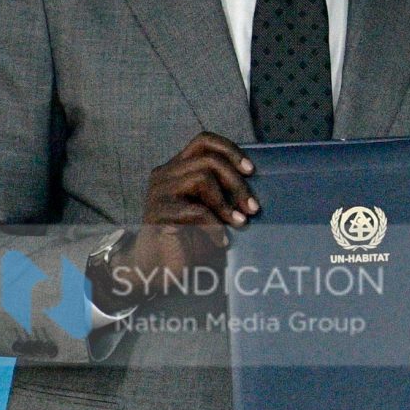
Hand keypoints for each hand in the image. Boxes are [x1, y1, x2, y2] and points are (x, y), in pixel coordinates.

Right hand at [96, 133, 257, 308]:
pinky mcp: (156, 214)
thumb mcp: (211, 207)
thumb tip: (253, 182)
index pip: (203, 141)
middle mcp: (164, 174)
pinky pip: (194, 210)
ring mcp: (157, 193)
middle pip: (208, 160)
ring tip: (238, 223)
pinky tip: (221, 240)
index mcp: (178, 168)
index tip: (251, 171)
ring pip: (201, 178)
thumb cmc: (191, 237)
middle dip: (236, 183)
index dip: (230, 150)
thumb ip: (223, 189)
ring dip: (225, 203)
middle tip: (253, 208)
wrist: (160, 269)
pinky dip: (213, 225)